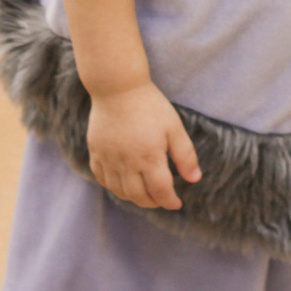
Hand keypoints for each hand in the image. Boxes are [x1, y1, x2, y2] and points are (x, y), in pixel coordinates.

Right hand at [87, 80, 200, 209]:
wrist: (117, 86)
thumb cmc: (150, 105)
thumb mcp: (174, 127)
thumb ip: (185, 155)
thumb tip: (195, 179)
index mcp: (149, 157)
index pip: (160, 192)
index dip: (170, 201)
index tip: (177, 203)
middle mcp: (127, 163)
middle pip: (138, 196)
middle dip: (152, 203)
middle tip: (161, 200)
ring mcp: (109, 158)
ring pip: (119, 191)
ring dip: (133, 197)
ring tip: (144, 193)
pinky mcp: (96, 151)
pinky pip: (101, 178)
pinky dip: (112, 186)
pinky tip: (122, 182)